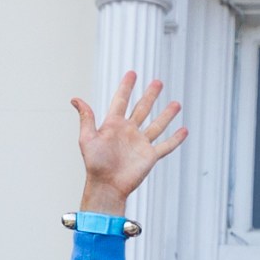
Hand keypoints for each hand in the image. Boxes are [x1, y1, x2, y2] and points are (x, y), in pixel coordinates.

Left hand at [74, 71, 188, 211]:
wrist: (107, 186)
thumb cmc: (94, 164)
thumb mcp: (87, 138)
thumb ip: (86, 118)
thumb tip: (75, 99)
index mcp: (113, 125)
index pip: (121, 100)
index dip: (126, 87)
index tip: (132, 73)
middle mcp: (129, 132)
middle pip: (142, 108)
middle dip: (150, 95)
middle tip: (158, 82)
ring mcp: (140, 143)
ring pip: (157, 125)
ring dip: (166, 114)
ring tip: (176, 103)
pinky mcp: (150, 156)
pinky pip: (166, 146)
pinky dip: (176, 139)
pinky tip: (184, 130)